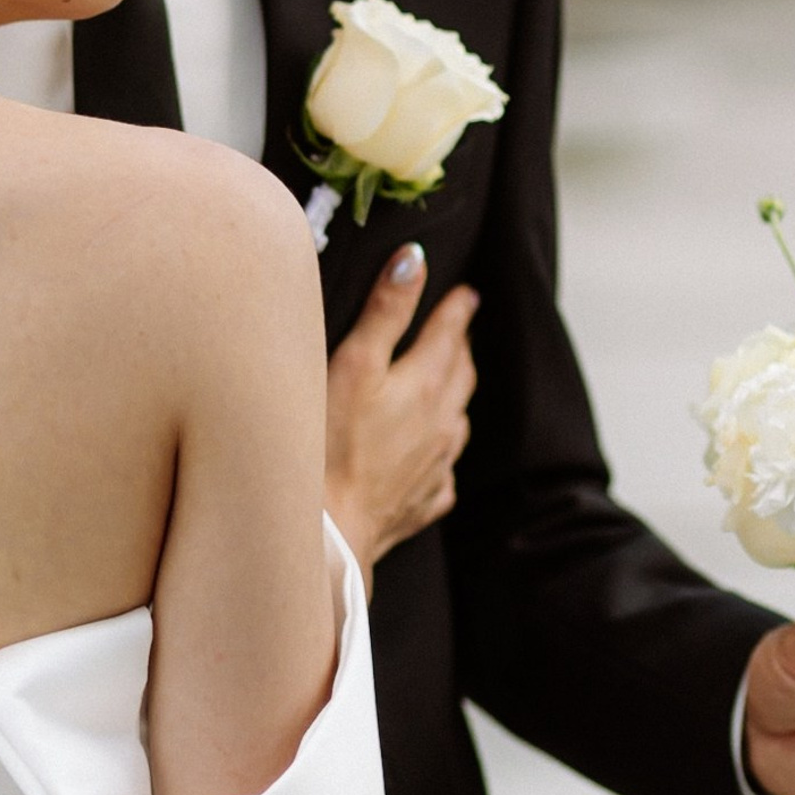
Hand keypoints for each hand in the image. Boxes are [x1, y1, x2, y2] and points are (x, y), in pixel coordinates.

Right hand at [324, 243, 477, 584]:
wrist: (328, 533)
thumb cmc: (329, 444)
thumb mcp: (354, 363)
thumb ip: (386, 310)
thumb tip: (415, 261)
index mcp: (427, 383)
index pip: (451, 332)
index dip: (457, 308)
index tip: (466, 293)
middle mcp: (442, 423)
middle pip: (461, 374)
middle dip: (459, 347)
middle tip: (456, 330)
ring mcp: (436, 465)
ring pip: (456, 421)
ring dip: (453, 396)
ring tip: (445, 383)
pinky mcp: (422, 501)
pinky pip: (441, 471)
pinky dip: (437, 453)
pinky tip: (426, 455)